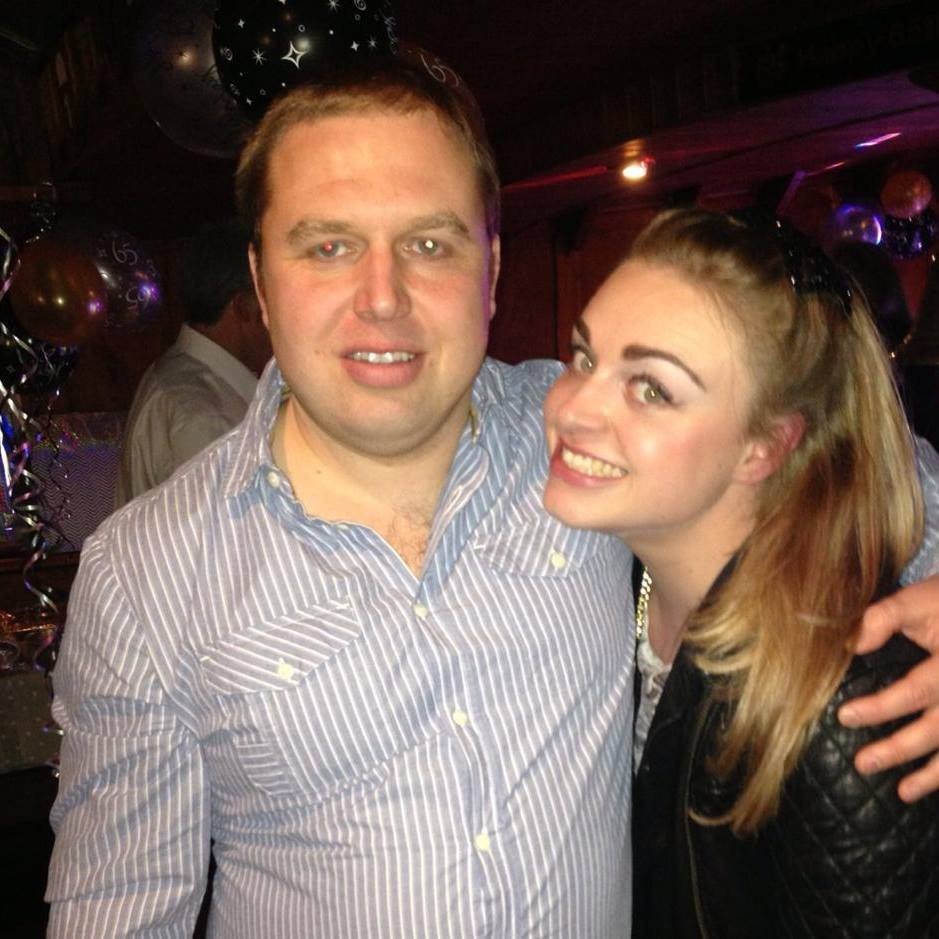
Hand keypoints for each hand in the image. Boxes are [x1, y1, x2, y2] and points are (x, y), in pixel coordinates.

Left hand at [838, 574, 938, 800]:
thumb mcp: (918, 601)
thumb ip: (882, 618)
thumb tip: (847, 644)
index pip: (914, 692)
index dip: (880, 708)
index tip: (845, 717)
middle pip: (936, 729)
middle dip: (900, 749)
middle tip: (863, 764)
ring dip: (933, 774)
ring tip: (903, 793)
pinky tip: (933, 785)